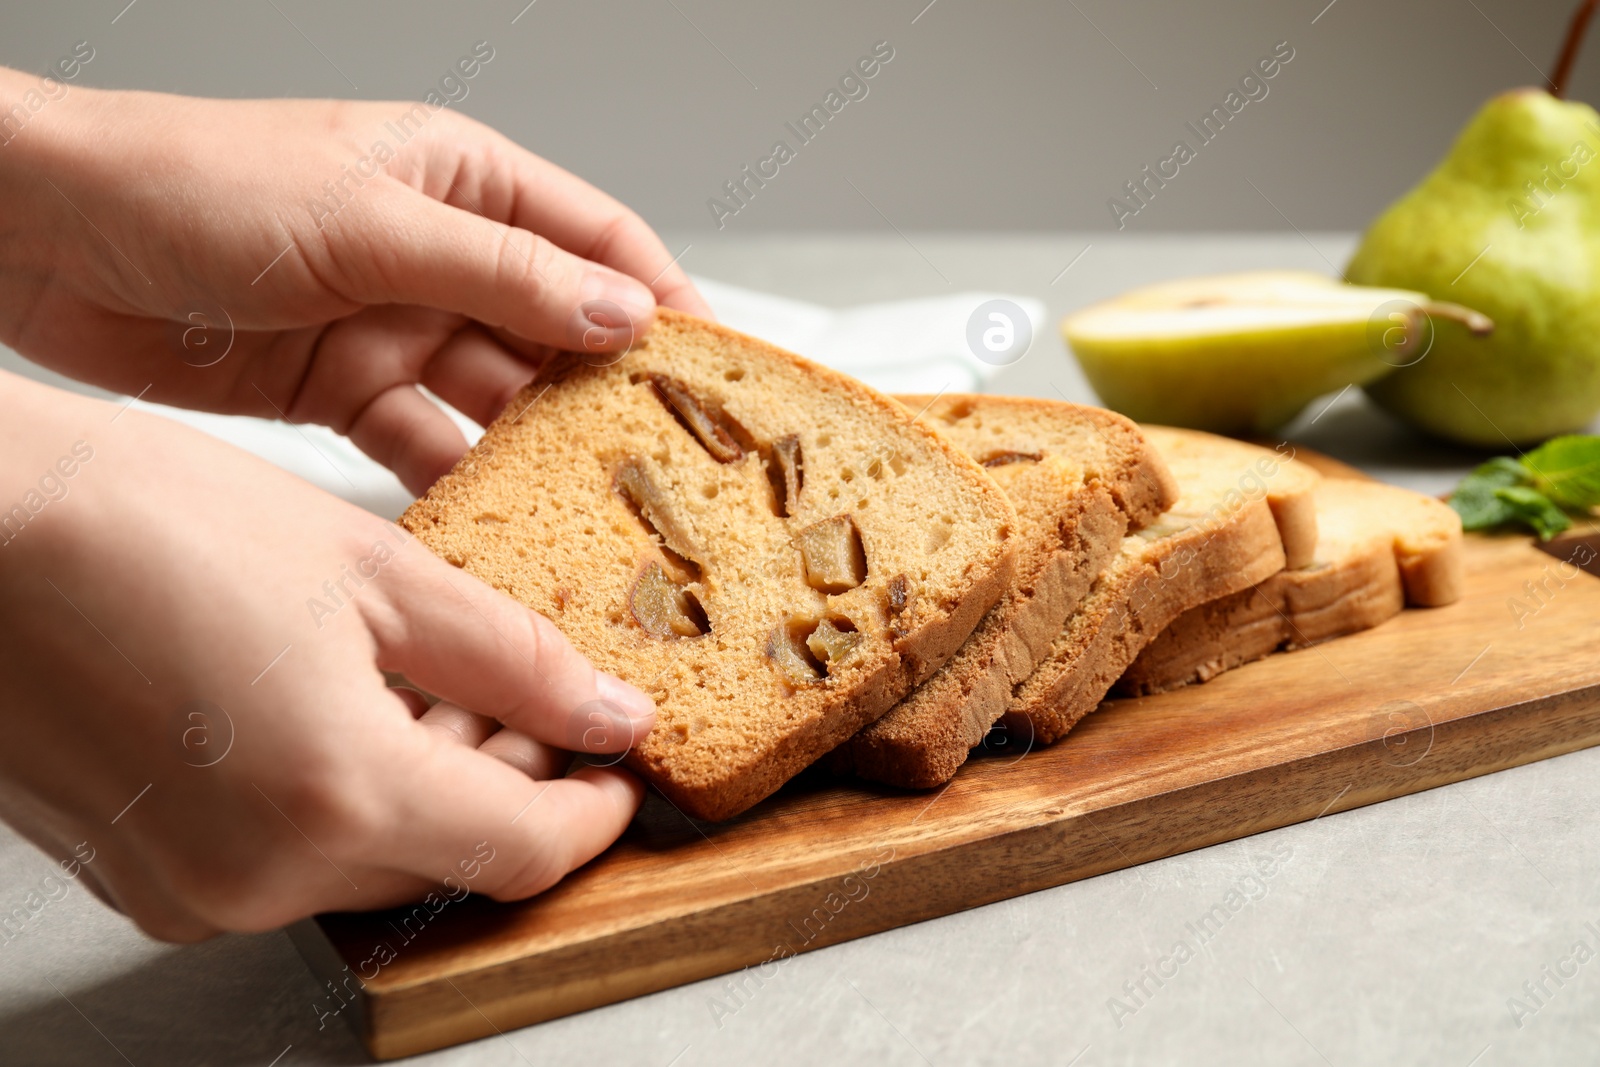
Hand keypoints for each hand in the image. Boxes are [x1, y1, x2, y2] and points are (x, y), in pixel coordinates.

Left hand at [0, 69, 709, 494]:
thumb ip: (501, 273)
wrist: (44, 237)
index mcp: (461, 179)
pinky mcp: (341, 389)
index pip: (597, 242)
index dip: (662, 305)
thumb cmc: (192, 183)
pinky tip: (485, 528)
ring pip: (492, 402)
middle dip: (606, 400)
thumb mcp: (368, 222)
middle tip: (661, 471)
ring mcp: (391, 326)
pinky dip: (451, 486)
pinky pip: (420, 446)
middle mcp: (438, 254)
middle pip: (554, 334)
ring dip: (533, 455)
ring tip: (585, 518)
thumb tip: (621, 315)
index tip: (716, 374)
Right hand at [0, 372, 655, 939]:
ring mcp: (196, 887)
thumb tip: (606, 711)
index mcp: (337, 794)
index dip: (593, 810)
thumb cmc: (140, 523)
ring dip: (435, 785)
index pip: (524, 849)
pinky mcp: (149, 873)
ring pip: (374, 859)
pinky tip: (355, 710)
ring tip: (448, 687)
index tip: (621, 767)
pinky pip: (291, 858)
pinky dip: (348, 799)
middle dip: (515, 784)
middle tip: (538, 700)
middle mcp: (262, 872)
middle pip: (452, 859)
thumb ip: (510, 657)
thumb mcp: (371, 571)